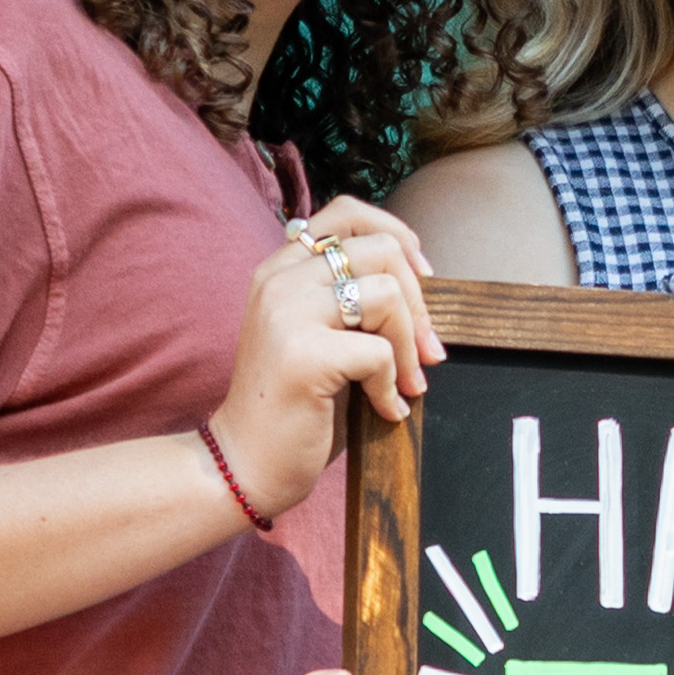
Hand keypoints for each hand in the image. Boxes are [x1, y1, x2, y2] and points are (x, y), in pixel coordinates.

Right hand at [217, 202, 440, 516]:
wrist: (246, 462)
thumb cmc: (295, 405)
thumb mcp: (322, 335)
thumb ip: (352, 298)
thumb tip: (423, 280)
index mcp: (281, 269)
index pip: (348, 212)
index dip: (398, 236)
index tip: (423, 276)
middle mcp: (278, 280)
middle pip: (381, 251)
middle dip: (420, 304)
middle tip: (427, 352)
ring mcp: (286, 313)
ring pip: (386, 295)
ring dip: (411, 346)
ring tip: (407, 384)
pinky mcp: (302, 354)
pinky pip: (379, 352)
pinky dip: (392, 386)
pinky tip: (384, 409)